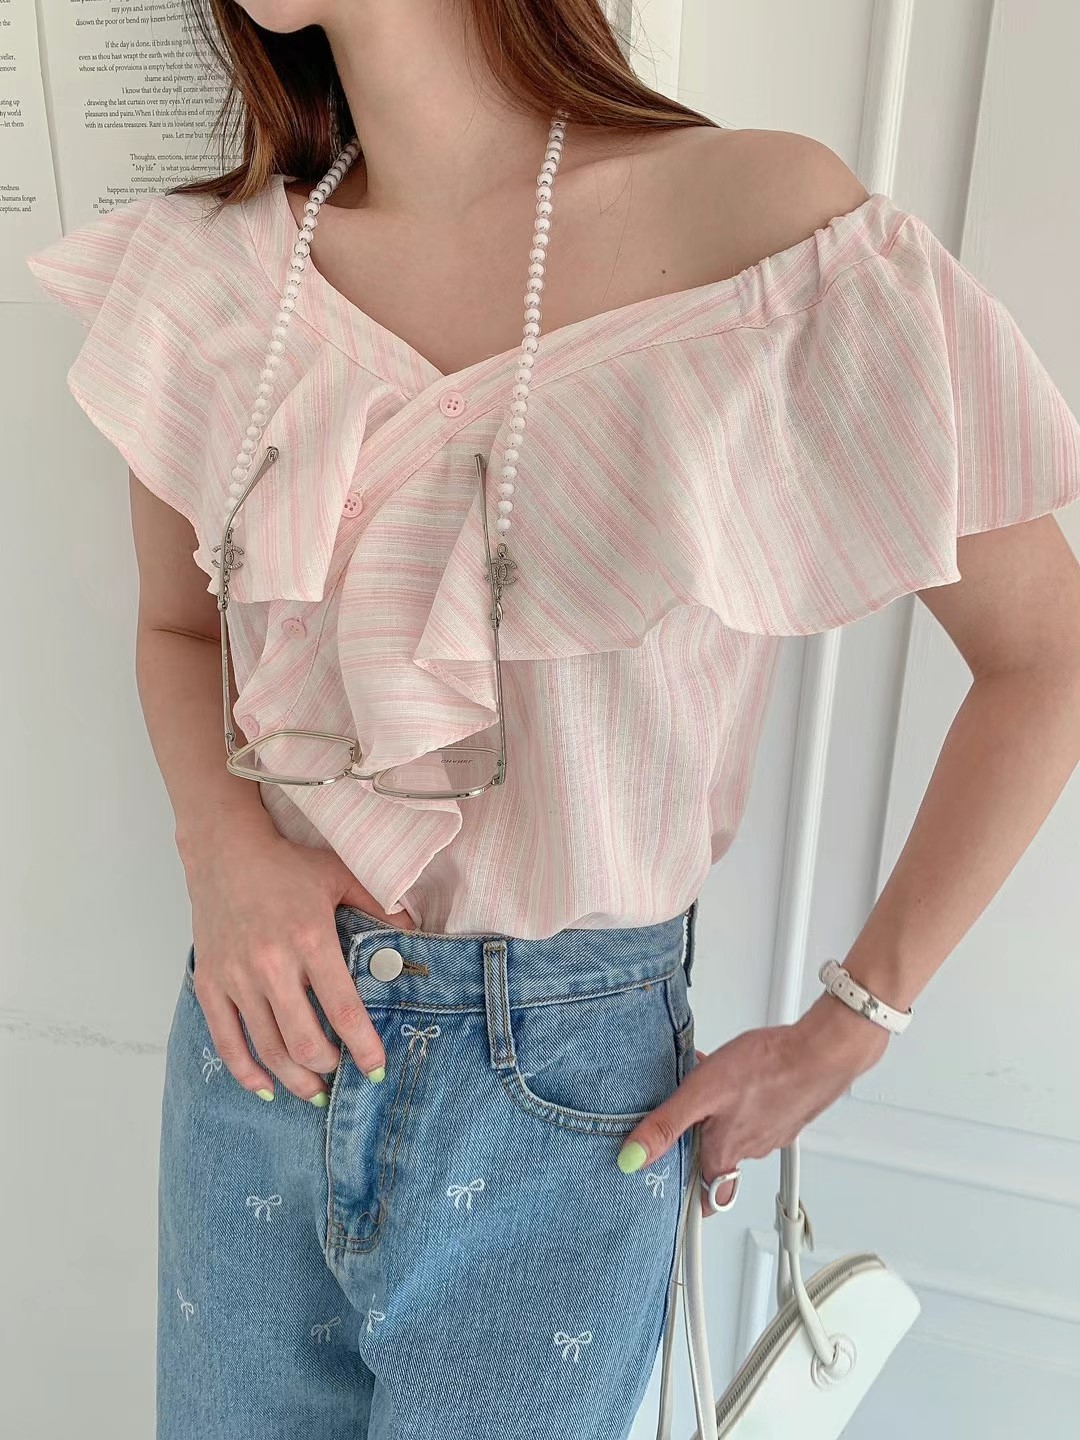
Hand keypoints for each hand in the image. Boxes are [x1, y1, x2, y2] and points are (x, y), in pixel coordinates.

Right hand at [184, 822, 415, 1103]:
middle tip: (343, 1074)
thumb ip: (380, 905)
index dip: (363, 1048)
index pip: (343, 1010)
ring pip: (267, 1049)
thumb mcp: (341, 876)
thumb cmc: (287, 865)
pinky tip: (266, 1087)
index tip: (376, 1070)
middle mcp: (272, 964)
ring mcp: (237, 978)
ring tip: (314, 1091)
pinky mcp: (210, 984)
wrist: (225, 851)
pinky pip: (227, 1041)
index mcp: (310, 940)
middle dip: (329, 1068)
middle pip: (304, 1041)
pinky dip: (246, 1072)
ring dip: (294, 1079)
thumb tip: (415, 932)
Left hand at [617, 994, 888, 1214]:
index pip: (706, 1199)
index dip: (689, 1198)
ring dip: (719, 1117)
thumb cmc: (766, 1068)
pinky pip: (755, 1115)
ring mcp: (772, 1133)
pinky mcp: (786, 1113)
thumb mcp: (701, 1091)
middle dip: (697, 1141)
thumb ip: (666, 1125)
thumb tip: (632, 1157)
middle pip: (717, 1161)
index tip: (675, 1195)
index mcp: (725, 1154)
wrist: (820, 1051)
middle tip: (683, 1118)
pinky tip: (739, 1076)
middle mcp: (750, 1151)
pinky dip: (742, 1102)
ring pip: (736, 1135)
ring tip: (708, 1085)